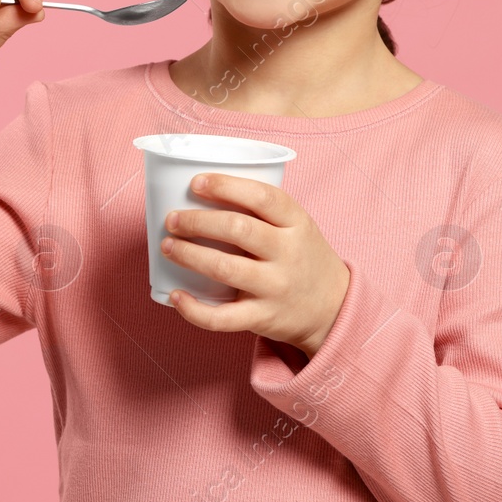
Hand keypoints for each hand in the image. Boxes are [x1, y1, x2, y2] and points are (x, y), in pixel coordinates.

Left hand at [160, 172, 350, 358]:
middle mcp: (288, 254)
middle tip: (172, 219)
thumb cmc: (304, 258)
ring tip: (167, 246)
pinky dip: (194, 309)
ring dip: (189, 255)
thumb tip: (202, 193)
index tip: (196, 183)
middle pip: (238, 230)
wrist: (333, 308)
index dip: (226, 186)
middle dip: (197, 221)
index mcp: (297, 223)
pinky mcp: (263, 318)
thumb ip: (264, 212)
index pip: (263, 197)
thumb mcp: (299, 226)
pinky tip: (176, 296)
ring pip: (225, 268)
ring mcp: (275, 288)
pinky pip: (223, 318)